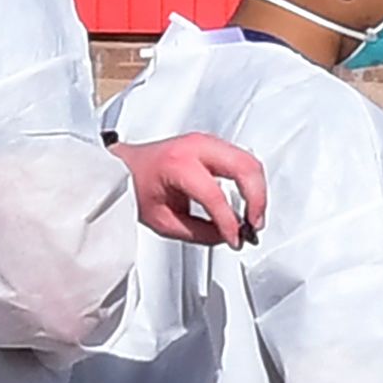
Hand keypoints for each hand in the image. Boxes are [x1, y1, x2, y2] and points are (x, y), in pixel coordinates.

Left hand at [118, 132, 267, 246]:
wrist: (125, 164)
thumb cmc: (135, 186)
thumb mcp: (161, 220)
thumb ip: (198, 232)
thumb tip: (226, 236)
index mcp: (177, 163)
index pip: (214, 195)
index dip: (229, 222)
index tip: (235, 240)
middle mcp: (196, 147)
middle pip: (245, 167)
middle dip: (256, 200)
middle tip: (254, 225)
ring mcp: (208, 142)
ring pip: (250, 161)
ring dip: (258, 192)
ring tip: (252, 218)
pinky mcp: (214, 145)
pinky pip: (244, 160)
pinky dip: (251, 182)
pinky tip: (247, 202)